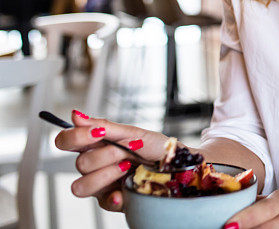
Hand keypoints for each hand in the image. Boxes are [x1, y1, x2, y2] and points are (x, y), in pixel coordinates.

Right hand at [53, 109, 169, 210]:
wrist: (175, 165)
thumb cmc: (154, 147)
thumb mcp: (132, 133)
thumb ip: (103, 126)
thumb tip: (75, 114)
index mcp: (94, 145)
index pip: (65, 141)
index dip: (74, 137)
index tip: (99, 133)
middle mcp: (92, 165)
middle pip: (79, 163)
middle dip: (108, 155)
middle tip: (128, 152)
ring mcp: (99, 184)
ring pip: (81, 186)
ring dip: (108, 174)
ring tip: (128, 168)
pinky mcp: (109, 200)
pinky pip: (101, 202)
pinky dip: (115, 195)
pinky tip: (127, 187)